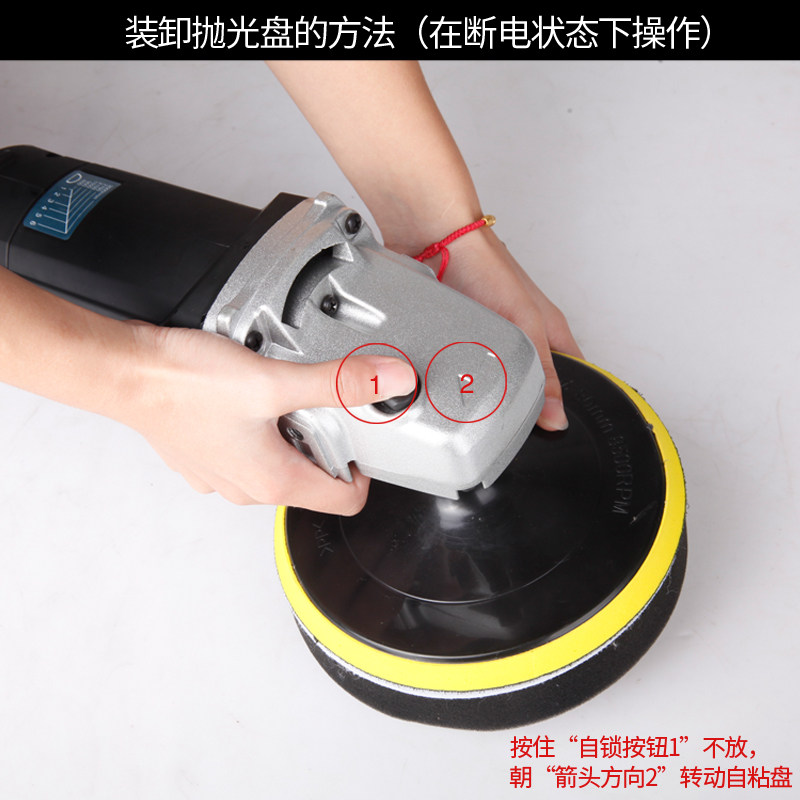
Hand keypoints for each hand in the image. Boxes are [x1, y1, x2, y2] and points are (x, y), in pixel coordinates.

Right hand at [118, 323, 416, 513]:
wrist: (127, 374)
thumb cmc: (185, 384)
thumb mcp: (274, 380)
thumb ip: (338, 383)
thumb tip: (389, 381)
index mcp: (276, 481)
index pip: (348, 501)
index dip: (365, 469)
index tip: (362, 436)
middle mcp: (250, 489)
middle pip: (315, 480)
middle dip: (327, 443)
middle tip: (316, 402)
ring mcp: (226, 477)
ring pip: (281, 464)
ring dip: (292, 432)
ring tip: (279, 394)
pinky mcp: (208, 458)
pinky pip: (249, 452)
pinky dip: (259, 429)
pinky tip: (247, 398)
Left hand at [389, 227, 582, 430]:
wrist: (433, 241)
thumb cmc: (484, 264)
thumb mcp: (525, 322)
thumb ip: (543, 368)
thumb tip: (557, 416)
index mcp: (548, 331)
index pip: (573, 376)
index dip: (568, 404)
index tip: (559, 433)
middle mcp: (519, 335)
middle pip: (530, 382)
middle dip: (522, 406)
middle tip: (513, 431)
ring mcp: (486, 337)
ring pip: (493, 379)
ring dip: (485, 395)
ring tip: (478, 415)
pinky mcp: (456, 338)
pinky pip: (461, 369)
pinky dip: (458, 382)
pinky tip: (450, 395)